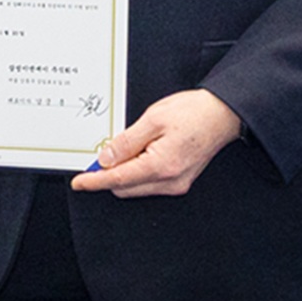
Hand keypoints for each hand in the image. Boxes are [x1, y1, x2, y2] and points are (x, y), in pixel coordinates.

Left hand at [72, 89, 242, 197]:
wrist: (222, 114)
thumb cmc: (193, 113)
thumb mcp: (153, 119)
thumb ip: (126, 142)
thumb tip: (105, 159)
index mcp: (161, 166)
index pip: (118, 180)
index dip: (94, 181)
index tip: (79, 182)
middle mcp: (170, 181)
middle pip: (125, 188)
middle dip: (108, 175)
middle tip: (100, 154)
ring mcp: (176, 184)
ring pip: (136, 187)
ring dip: (124, 172)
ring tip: (126, 147)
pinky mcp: (180, 181)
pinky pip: (149, 183)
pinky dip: (138, 171)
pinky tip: (139, 152)